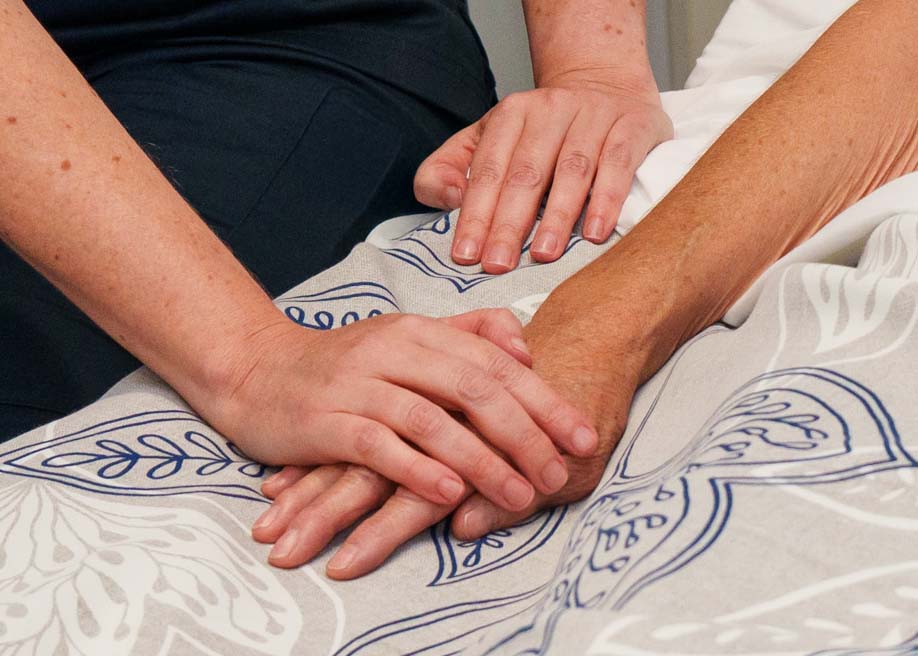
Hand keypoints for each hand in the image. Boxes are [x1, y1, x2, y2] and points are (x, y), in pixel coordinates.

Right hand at [209, 308, 597, 512]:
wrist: (259, 372)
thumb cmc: (344, 363)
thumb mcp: (406, 338)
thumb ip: (466, 335)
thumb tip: (524, 346)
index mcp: (420, 331)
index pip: (496, 362)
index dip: (544, 400)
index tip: (583, 434)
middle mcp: (393, 351)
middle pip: (473, 388)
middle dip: (526, 434)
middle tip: (560, 473)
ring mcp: (359, 384)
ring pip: (432, 420)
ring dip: (482, 461)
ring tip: (520, 494)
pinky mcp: (327, 421)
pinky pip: (379, 446)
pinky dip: (418, 471)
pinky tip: (451, 496)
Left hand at [414, 77, 671, 272]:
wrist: (605, 82)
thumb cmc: (542, 128)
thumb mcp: (488, 136)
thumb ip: (450, 166)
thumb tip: (447, 197)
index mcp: (510, 114)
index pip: (488, 170)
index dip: (475, 214)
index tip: (466, 255)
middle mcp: (550, 110)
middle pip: (526, 174)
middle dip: (509, 224)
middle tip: (498, 265)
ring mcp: (594, 116)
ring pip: (572, 171)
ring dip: (557, 217)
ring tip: (543, 255)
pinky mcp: (633, 126)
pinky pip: (619, 164)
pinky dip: (607, 200)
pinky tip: (596, 233)